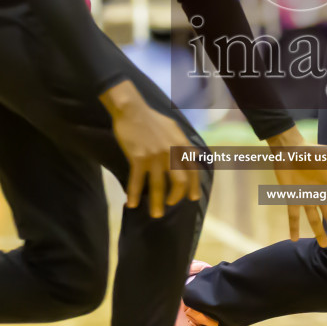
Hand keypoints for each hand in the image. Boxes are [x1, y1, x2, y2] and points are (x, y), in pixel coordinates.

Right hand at [101, 81, 201, 216]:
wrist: (132, 110)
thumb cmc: (152, 119)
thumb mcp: (174, 128)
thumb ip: (184, 144)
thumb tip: (195, 155)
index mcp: (181, 145)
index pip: (193, 170)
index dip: (194, 186)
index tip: (192, 197)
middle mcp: (171, 153)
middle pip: (179, 181)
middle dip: (177, 196)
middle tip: (171, 204)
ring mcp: (154, 156)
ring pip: (158, 186)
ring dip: (156, 203)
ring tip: (156, 215)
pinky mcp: (138, 158)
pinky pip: (136, 181)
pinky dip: (134, 194)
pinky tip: (131, 204)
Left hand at [267, 127, 326, 248]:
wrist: (289, 148)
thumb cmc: (311, 150)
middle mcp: (319, 195)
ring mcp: (305, 197)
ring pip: (314, 219)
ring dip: (318, 232)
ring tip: (323, 245)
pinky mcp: (291, 197)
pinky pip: (293, 215)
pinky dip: (293, 226)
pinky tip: (293, 239)